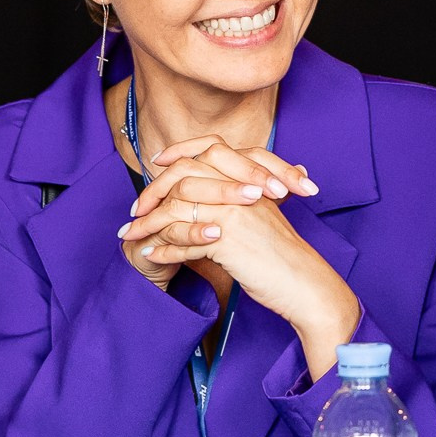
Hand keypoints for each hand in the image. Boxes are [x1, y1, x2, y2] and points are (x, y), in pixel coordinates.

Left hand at [118, 134, 359, 374]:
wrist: (304, 284)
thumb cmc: (282, 257)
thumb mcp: (261, 221)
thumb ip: (239, 204)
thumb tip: (210, 200)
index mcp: (250, 179)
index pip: (208, 151)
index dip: (178, 155)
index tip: (155, 164)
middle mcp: (241, 189)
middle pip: (183, 178)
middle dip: (152, 193)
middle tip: (134, 211)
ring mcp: (234, 212)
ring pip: (177, 209)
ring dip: (149, 224)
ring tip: (131, 236)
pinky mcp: (228, 239)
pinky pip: (184, 240)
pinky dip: (164, 249)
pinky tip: (152, 254)